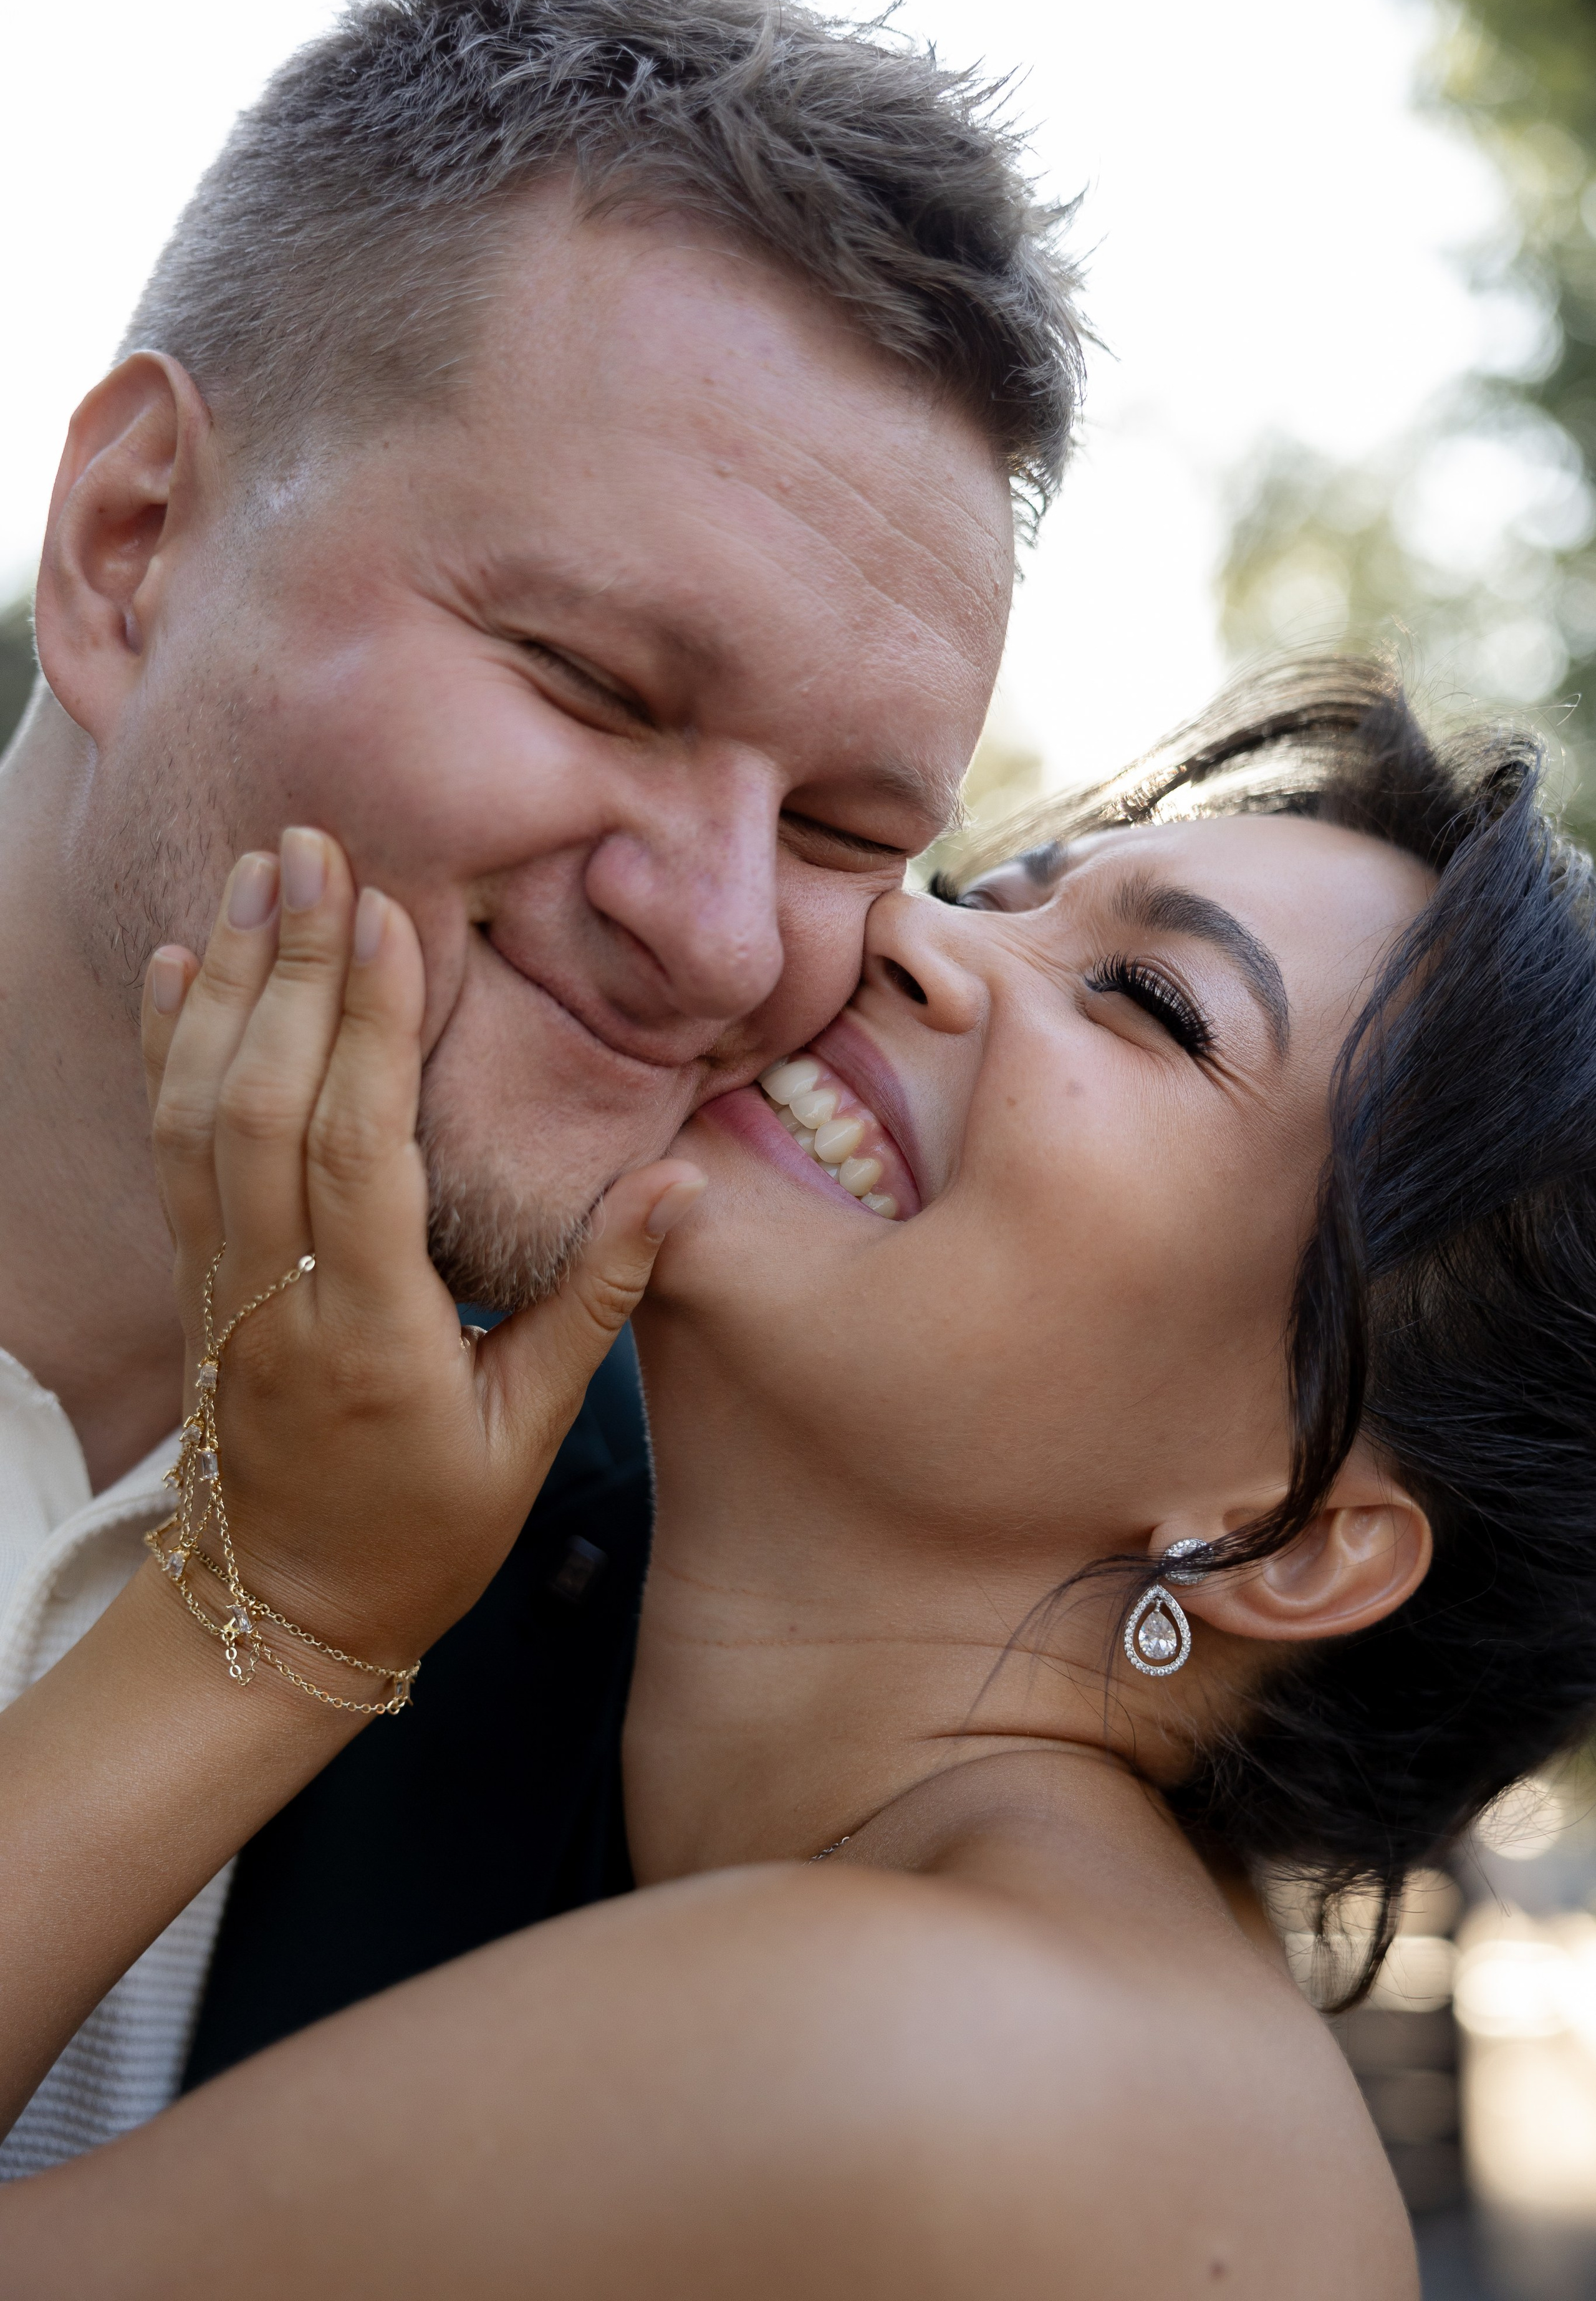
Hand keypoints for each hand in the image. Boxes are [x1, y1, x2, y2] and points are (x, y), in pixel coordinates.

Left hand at [141, 828, 703, 1676]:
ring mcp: (218, 1283)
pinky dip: (170, 1046)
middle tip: (317, 844)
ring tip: (260, 871)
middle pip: (265, 1106)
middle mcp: (276, 1296)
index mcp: (372, 1336)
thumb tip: (678, 1185)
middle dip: (295, 966)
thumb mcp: (526, 1436)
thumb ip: (594, 1302)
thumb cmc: (419, 1533)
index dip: (372, 1032)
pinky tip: (188, 965)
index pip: (360, 1156)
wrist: (276, 1613)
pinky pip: (167, 1145)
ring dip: (230, 984)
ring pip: (200, 1111)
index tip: (391, 920)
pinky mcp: (193, 1276)